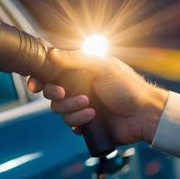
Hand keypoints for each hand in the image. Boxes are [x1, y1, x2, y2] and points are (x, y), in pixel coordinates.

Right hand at [27, 48, 168, 145]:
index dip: (40, 78)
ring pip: (60, 110)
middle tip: (64, 94)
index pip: (53, 72)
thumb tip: (50, 53)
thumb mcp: (102, 67)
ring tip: (91, 108)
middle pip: (51, 93)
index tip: (35, 84)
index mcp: (81, 71)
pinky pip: (70, 124)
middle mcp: (79, 87)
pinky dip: (78, 122)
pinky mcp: (87, 123)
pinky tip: (92, 119)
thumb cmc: (127, 86)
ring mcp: (82, 106)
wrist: (144, 114)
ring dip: (72, 110)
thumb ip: (75, 59)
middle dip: (57, 95)